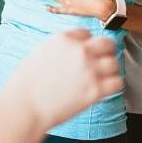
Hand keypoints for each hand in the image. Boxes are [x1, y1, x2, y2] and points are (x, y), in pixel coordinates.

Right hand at [5, 29, 123, 129]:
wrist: (23, 108)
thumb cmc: (25, 86)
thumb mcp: (39, 54)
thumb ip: (60, 48)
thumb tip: (72, 51)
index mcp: (64, 39)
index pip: (86, 34)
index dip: (85, 45)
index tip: (83, 55)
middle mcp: (80, 50)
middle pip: (107, 43)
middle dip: (104, 53)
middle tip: (100, 63)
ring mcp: (90, 69)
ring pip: (114, 63)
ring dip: (109, 71)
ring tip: (100, 79)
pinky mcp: (96, 90)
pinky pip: (117, 82)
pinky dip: (112, 86)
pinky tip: (103, 90)